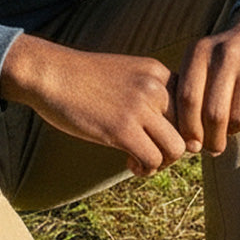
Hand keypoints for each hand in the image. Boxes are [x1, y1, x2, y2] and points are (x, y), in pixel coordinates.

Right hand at [0, 35, 186, 175]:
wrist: (47, 72)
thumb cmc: (82, 78)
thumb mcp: (125, 74)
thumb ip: (151, 94)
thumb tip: (181, 135)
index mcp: (156, 71)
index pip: (192, 108)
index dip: (183, 128)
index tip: (163, 136)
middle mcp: (154, 87)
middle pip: (188, 130)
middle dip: (173, 147)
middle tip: (152, 151)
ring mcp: (139, 108)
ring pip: (177, 149)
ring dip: (162, 161)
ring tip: (142, 160)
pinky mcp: (122, 129)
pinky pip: (153, 160)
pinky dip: (145, 168)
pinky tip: (128, 162)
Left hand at [172, 3, 239, 155]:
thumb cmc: (224, 56)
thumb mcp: (201, 60)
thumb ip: (190, 91)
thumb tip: (189, 142)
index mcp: (200, 51)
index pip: (188, 98)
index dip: (188, 127)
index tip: (191, 145)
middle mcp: (225, 55)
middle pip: (214, 113)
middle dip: (212, 139)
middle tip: (212, 148)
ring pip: (238, 118)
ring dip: (233, 131)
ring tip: (231, 127)